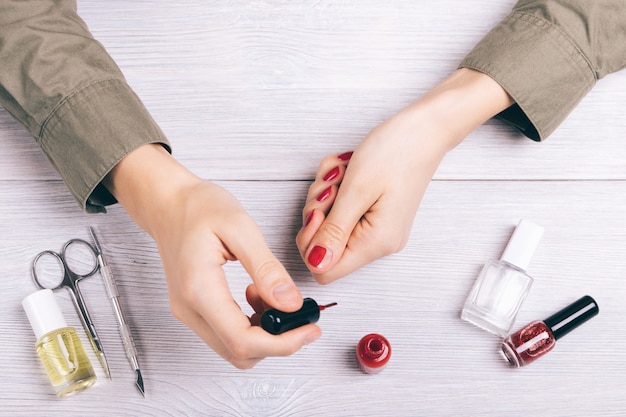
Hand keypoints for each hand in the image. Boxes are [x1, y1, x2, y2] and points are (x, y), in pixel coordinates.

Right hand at [105, 144, 320, 368]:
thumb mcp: (240, 227)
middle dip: (278, 342)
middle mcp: (189, 309)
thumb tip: (291, 304)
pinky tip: (260, 296)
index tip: (310, 329)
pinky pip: (228, 333)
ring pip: (235, 348)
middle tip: (303, 316)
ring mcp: (189, 313)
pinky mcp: (194, 310)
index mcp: (199, 289)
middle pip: (239, 353)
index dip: (282, 344)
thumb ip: (266, 269)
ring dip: (266, 334)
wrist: (167, 203)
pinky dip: (253, 325)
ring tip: (278, 297)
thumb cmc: (198, 207)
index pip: (243, 341)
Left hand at [297, 69, 513, 282]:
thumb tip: (316, 263)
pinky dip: (337, 189)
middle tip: (331, 186)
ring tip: (343, 172)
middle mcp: (379, 242)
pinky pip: (341, 210)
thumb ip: (334, 232)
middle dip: (318, 212)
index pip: (325, 270)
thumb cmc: (395, 152)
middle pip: (324, 245)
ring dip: (326, 195)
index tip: (319, 211)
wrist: (424, 129)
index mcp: (375, 243)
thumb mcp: (355, 191)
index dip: (311, 242)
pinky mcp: (375, 214)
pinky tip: (348, 171)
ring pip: (329, 224)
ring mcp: (377, 229)